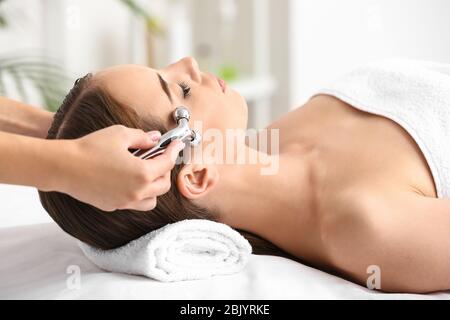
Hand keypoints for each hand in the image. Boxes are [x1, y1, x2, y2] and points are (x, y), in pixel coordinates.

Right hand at [55, 125, 184, 210]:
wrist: (63, 167)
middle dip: (165, 170)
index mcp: (142, 173)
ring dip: (154, 187)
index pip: (167, 163)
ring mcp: (125, 202)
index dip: (174, 152)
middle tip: (159, 157)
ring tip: (146, 172)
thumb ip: (142, 137)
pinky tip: (130, 181)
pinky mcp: (113, 206)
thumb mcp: (120, 134)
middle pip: (164, 185)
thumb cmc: (90, 148)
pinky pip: (134, 203)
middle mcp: (137, 192)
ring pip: (152, 200)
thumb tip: (155, 138)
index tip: (176, 145)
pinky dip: (139, 194)